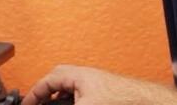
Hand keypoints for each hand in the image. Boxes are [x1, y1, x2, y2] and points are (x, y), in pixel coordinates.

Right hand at [22, 65, 176, 104]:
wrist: (144, 102)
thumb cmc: (120, 99)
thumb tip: (47, 104)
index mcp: (77, 75)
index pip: (47, 81)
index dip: (32, 95)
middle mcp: (86, 77)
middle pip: (57, 81)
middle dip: (45, 93)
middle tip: (37, 103)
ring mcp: (96, 85)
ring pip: (70, 90)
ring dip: (60, 98)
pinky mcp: (105, 94)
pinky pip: (82, 96)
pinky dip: (73, 100)